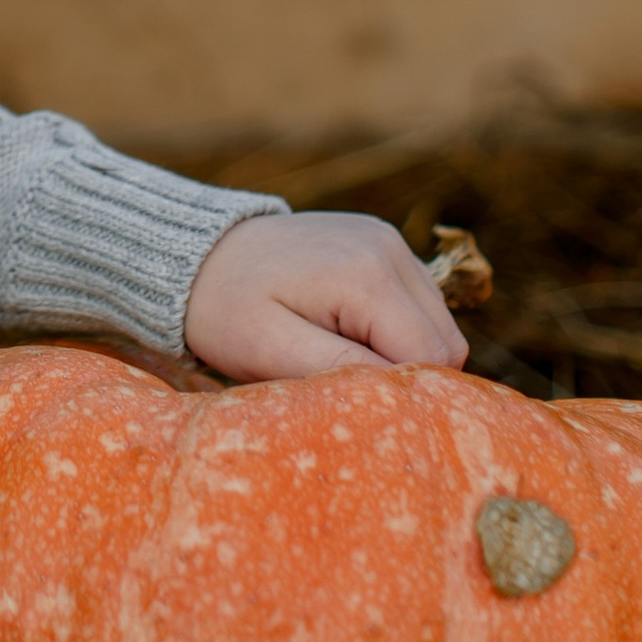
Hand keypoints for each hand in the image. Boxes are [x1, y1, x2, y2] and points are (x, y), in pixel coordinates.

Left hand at [183, 206, 466, 380]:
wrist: (196, 257)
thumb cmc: (226, 311)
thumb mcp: (272, 352)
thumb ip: (342, 370)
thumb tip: (405, 390)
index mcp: (367, 276)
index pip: (430, 357)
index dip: (400, 390)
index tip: (355, 400)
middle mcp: (389, 249)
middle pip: (444, 342)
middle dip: (402, 371)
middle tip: (340, 376)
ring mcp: (389, 241)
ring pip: (437, 325)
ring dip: (399, 350)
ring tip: (335, 348)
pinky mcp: (382, 243)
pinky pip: (417, 303)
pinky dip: (392, 326)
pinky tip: (343, 327)